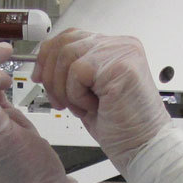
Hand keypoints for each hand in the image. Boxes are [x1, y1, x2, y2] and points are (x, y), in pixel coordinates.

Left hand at [32, 29, 171, 172]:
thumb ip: (70, 72)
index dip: (48, 56)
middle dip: (51, 76)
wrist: (142, 146)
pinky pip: (78, 71)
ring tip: (81, 107)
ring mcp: (122, 52)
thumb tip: (41, 66)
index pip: (71, 36)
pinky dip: (77, 94)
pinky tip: (94, 106)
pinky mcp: (120, 66)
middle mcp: (120, 45)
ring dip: (65, 88)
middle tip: (59, 101)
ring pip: (68, 55)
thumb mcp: (87, 92)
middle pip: (65, 42)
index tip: (40, 77)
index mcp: (114, 47)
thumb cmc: (121, 126)